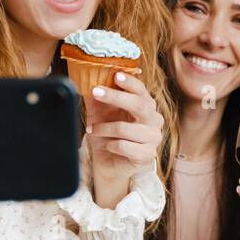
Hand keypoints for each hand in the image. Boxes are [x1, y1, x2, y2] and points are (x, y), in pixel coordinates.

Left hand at [85, 71, 164, 188]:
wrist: (109, 164)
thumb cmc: (107, 136)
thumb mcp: (99, 114)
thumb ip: (96, 98)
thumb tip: (86, 78)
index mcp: (146, 106)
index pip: (141, 90)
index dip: (130, 82)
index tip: (115, 75)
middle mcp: (154, 120)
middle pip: (139, 105)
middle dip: (116, 97)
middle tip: (95, 91)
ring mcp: (153, 138)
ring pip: (124, 128)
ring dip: (104, 128)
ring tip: (94, 130)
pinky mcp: (147, 155)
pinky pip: (124, 146)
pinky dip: (110, 144)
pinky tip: (107, 145)